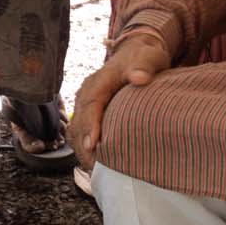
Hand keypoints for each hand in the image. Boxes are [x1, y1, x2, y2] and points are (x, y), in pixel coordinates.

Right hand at [68, 32, 171, 169]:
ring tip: (93, 170)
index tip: (92, 144)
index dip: (90, 124)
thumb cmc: (144, 57)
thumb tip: (139, 77)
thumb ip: (144, 66)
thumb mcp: (149, 57)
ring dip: (82, 149)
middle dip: (84, 145)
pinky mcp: (88, 111)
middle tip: (94, 167)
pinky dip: (84, 147)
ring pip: (76, 129)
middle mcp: (87, 92)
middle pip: (79, 121)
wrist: (137, 53)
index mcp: (100, 80)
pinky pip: (80, 131)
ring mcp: (86, 102)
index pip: (91, 103)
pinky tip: (94, 163)